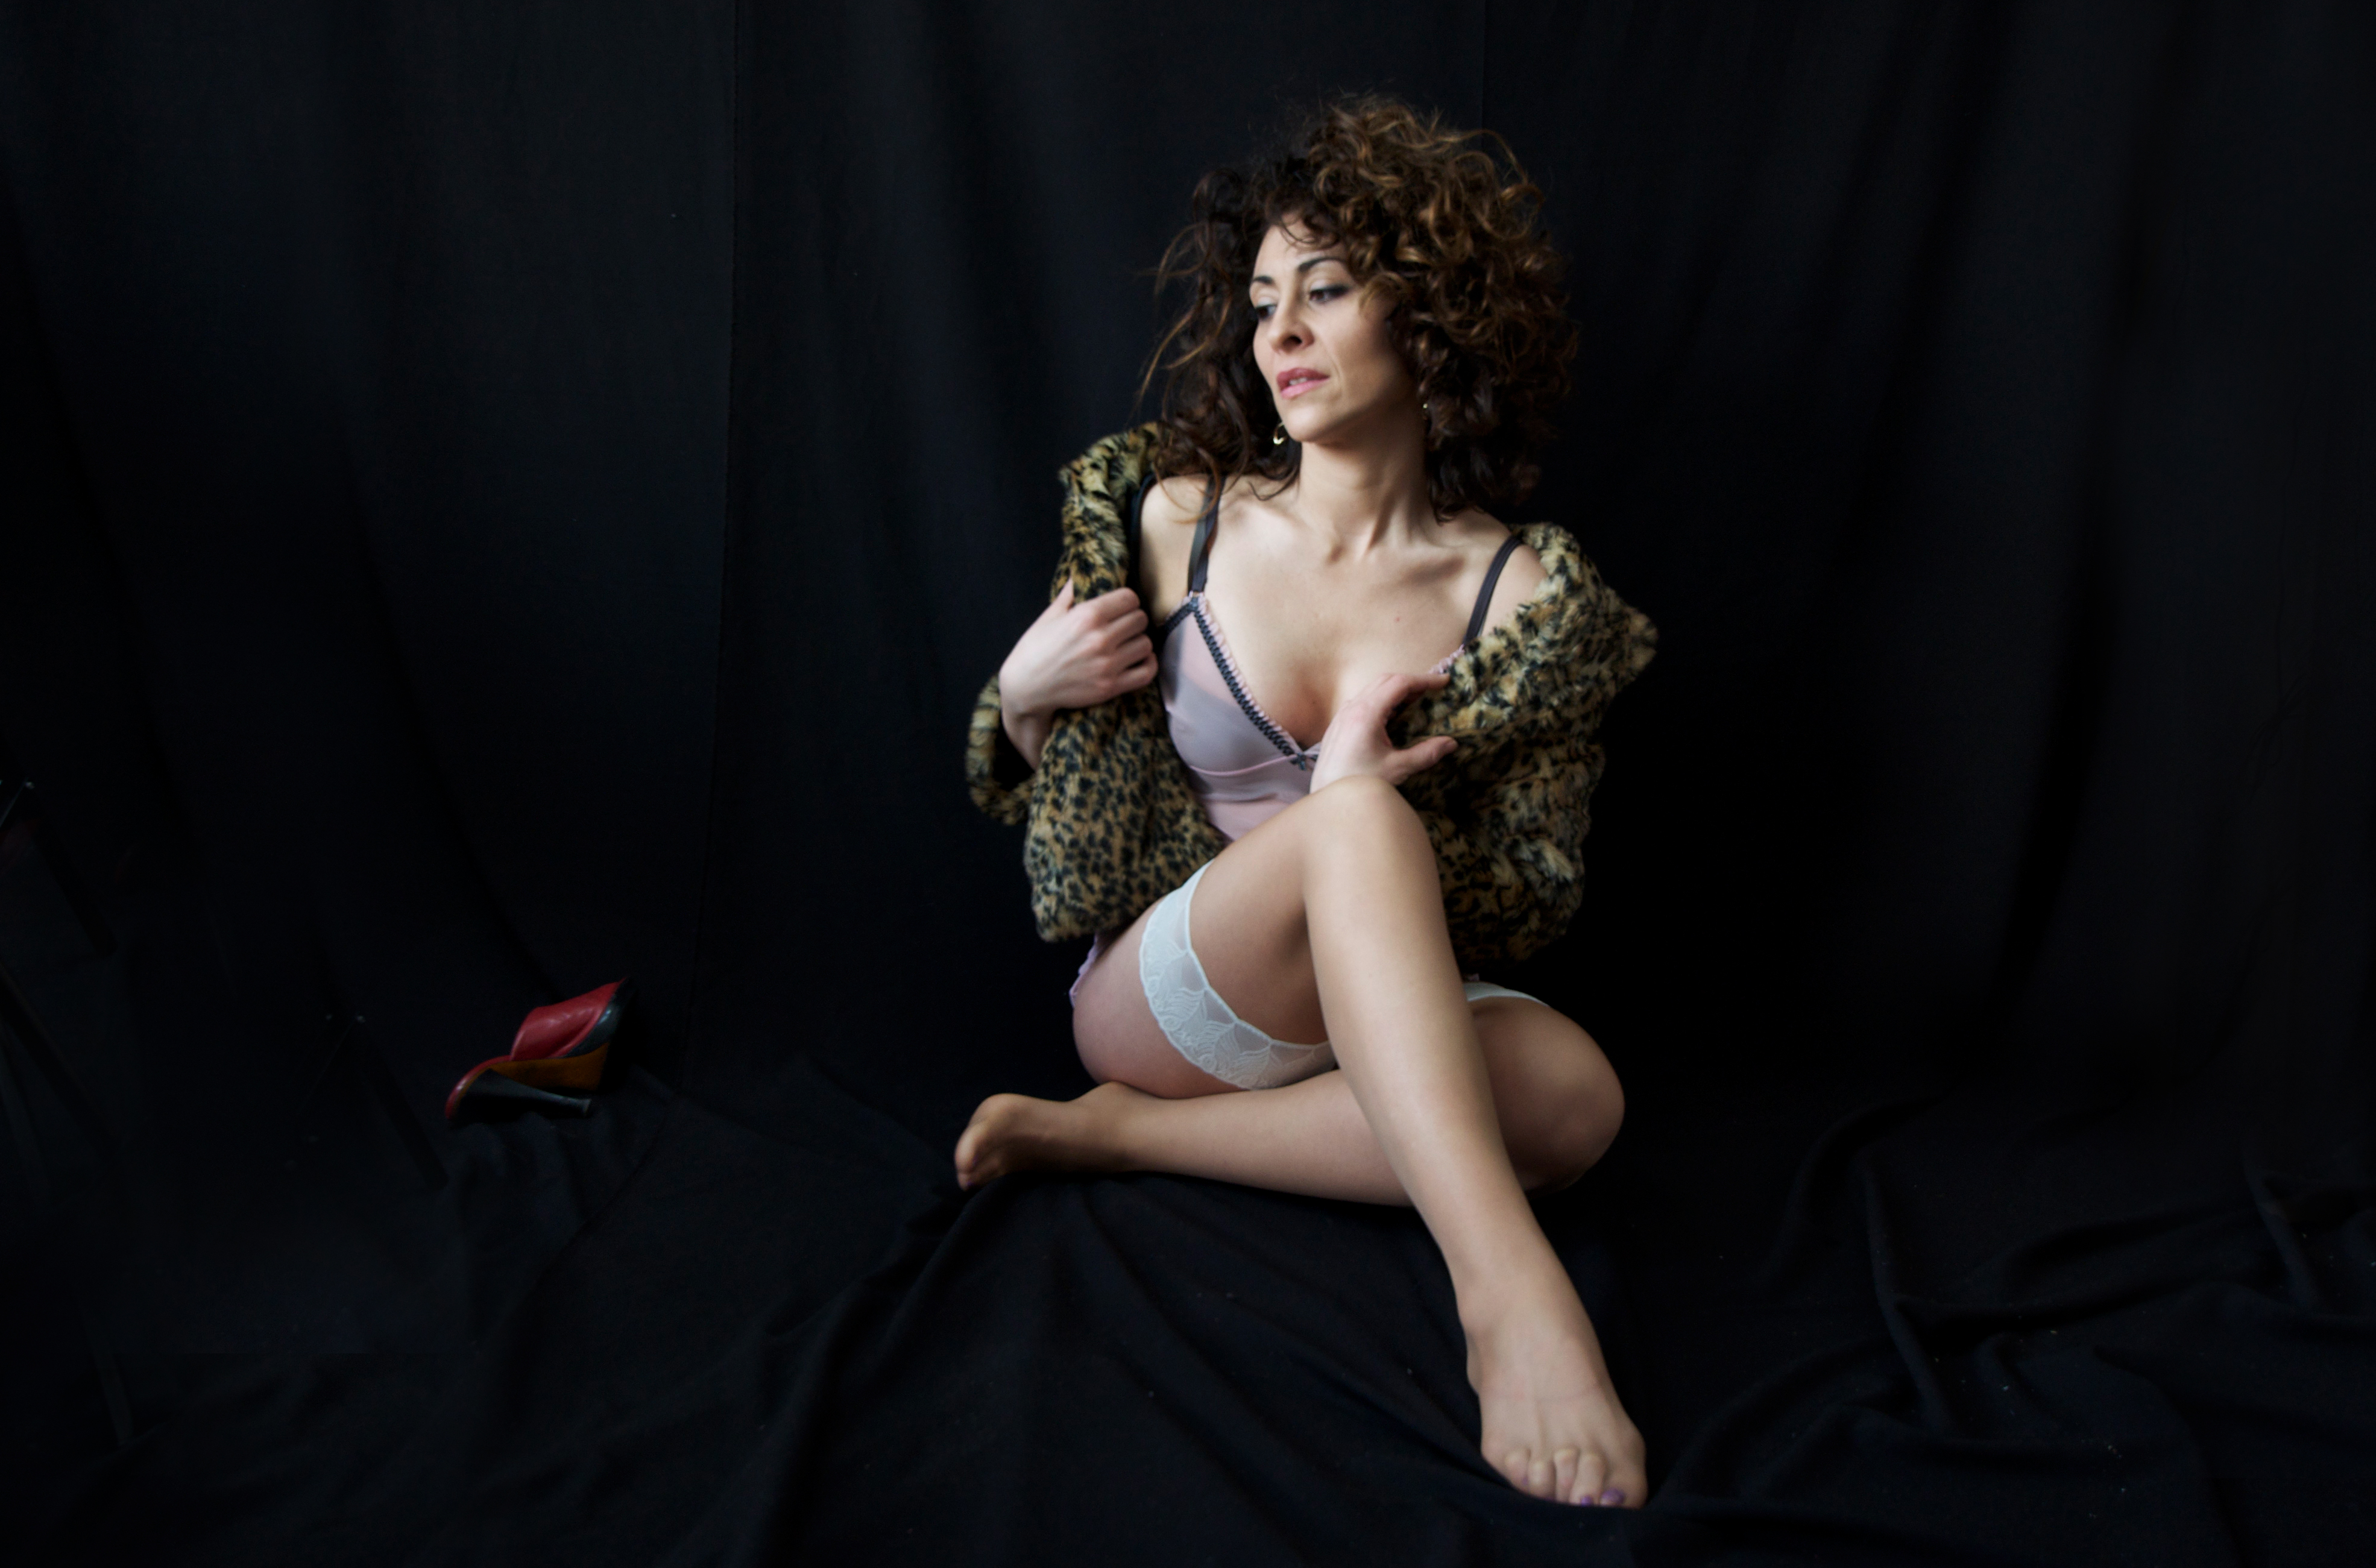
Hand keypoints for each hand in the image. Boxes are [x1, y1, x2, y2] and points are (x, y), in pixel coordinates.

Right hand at [998, 580, 1154, 767]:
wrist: (1026, 688)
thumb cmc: (1035, 649)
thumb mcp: (1050, 615)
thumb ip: (1071, 592)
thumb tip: (1081, 570)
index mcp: (1086, 616)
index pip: (1129, 598)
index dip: (1126, 600)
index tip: (1120, 606)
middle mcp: (1100, 639)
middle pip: (1140, 619)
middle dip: (1133, 619)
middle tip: (1122, 625)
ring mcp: (1107, 665)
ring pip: (1145, 644)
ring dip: (1138, 641)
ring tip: (1127, 643)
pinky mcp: (1111, 687)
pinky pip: (1147, 671)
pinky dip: (1147, 663)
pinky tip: (1138, 659)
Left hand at [1308, 670, 1456, 791]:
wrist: (1328, 800)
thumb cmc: (1359, 784)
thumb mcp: (1397, 769)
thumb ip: (1426, 753)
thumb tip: (1451, 743)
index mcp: (1366, 713)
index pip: (1399, 683)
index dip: (1424, 680)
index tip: (1444, 682)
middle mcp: (1351, 708)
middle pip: (1385, 680)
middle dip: (1412, 682)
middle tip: (1433, 690)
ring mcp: (1342, 715)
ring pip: (1372, 689)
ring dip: (1395, 690)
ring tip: (1416, 701)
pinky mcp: (1337, 724)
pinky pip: (1361, 701)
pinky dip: (1381, 701)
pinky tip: (1391, 716)